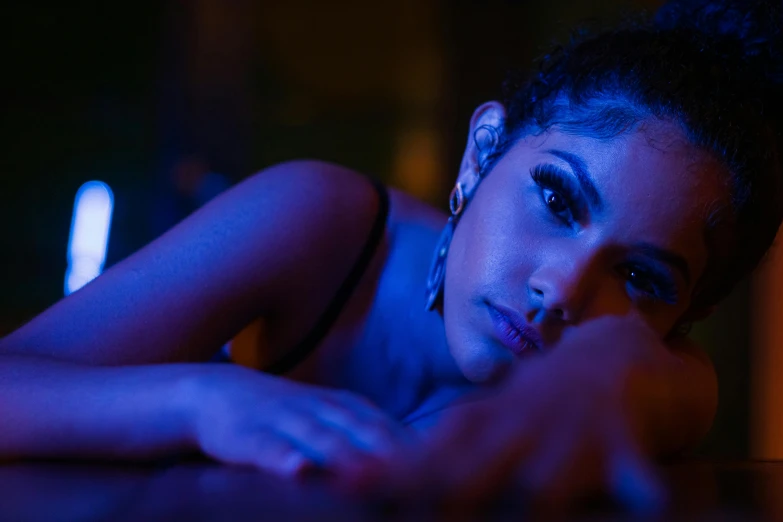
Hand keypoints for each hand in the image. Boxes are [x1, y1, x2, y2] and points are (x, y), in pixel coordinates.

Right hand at [188, 365, 410, 477]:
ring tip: (369, 477)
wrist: (217, 393)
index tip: (441, 472)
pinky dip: (283, 458)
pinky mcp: (247, 435)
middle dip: (390, 454)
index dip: (411, 449)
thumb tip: (416, 460)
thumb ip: (366, 436)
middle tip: (421, 479)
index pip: (385, 427)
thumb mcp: (329, 418)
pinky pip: (267, 447)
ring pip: (319, 439)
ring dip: (344, 457)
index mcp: (342, 406)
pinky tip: (297, 471)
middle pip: (361, 431)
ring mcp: (283, 419)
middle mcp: (318, 409)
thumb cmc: (284, 415)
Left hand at [344, 316, 668, 514]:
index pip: (424, 458)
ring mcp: (568, 433)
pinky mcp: (623, 438)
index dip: (386, 476)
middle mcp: (516, 430)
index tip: (344, 485)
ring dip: (531, 503)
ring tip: (529, 516)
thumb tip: (359, 482)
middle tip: (416, 521)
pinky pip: (633, 469)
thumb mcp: (482, 427)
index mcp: (478, 427)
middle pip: (470, 474)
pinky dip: (640, 488)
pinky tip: (647, 505)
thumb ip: (432, 458)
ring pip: (543, 482)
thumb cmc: (534, 407)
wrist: (610, 354)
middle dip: (440, 499)